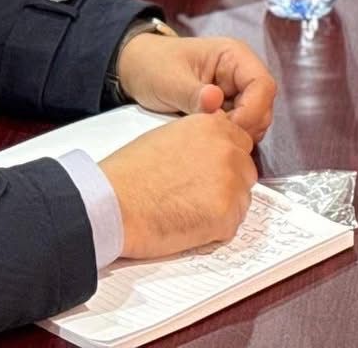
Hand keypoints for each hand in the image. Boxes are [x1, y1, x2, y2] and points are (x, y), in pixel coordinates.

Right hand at [99, 105, 257, 258]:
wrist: (112, 203)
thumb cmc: (130, 173)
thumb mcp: (169, 136)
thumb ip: (198, 141)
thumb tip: (210, 154)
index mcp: (214, 126)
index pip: (240, 144)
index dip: (225, 162)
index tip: (211, 175)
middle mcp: (228, 150)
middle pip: (245, 171)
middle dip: (228, 185)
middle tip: (198, 198)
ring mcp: (230, 182)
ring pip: (241, 200)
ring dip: (222, 208)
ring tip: (187, 212)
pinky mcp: (226, 214)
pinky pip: (231, 226)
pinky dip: (213, 231)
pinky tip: (186, 226)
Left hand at [117, 30, 278, 142]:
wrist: (137, 69)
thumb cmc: (153, 66)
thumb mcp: (169, 80)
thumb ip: (193, 93)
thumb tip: (216, 102)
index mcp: (234, 56)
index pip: (263, 85)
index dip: (252, 111)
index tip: (227, 129)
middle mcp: (242, 73)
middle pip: (263, 105)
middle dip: (245, 126)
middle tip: (216, 139)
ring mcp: (236, 91)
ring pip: (255, 120)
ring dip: (237, 134)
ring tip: (208, 138)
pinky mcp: (228, 107)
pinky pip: (240, 126)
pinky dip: (228, 136)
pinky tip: (207, 139)